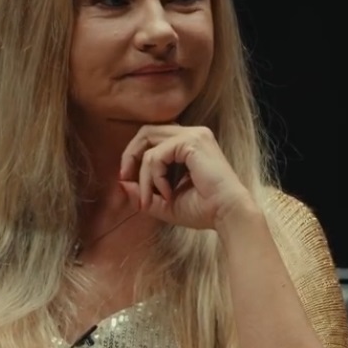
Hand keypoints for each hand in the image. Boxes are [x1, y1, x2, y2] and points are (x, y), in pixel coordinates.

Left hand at [119, 125, 254, 229]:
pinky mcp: (192, 142)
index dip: (134, 155)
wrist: (228, 215)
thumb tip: (120, 183)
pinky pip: (157, 155)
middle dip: (130, 155)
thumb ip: (143, 191)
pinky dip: (154, 177)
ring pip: (148, 144)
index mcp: (188, 143)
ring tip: (150, 199)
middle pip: (146, 132)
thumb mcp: (164, 202)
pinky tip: (167, 194)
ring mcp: (193, 135)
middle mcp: (192, 134)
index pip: (152, 137)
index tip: (126, 179)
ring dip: (142, 175)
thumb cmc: (203, 210)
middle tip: (124, 178)